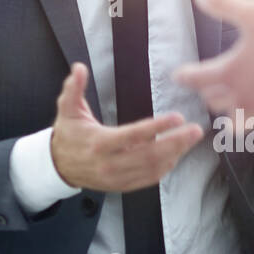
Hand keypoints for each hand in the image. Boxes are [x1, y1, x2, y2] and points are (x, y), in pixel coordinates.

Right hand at [50, 62, 202, 190]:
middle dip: (176, 142)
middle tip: (195, 131)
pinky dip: (164, 168)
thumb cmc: (68, 134)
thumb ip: (74, 88)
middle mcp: (109, 163)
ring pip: (152, 168)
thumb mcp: (66, 109)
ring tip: (190, 140)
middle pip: (149, 155)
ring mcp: (117, 177)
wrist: (58, 166)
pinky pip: (148, 179)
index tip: (177, 118)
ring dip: (174, 154)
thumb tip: (79, 68)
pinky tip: (176, 155)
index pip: (134, 135)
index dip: (158, 126)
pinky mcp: (121, 186)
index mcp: (99, 143)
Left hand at [173, 0, 253, 116]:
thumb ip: (225, 4)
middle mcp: (240, 99)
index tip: (178, 76)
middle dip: (208, 92)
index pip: (197, 77)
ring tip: (233, 109)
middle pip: (213, 101)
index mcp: (230, 74)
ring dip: (230, 113)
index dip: (185, 75)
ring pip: (234, 121)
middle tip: (208, 87)